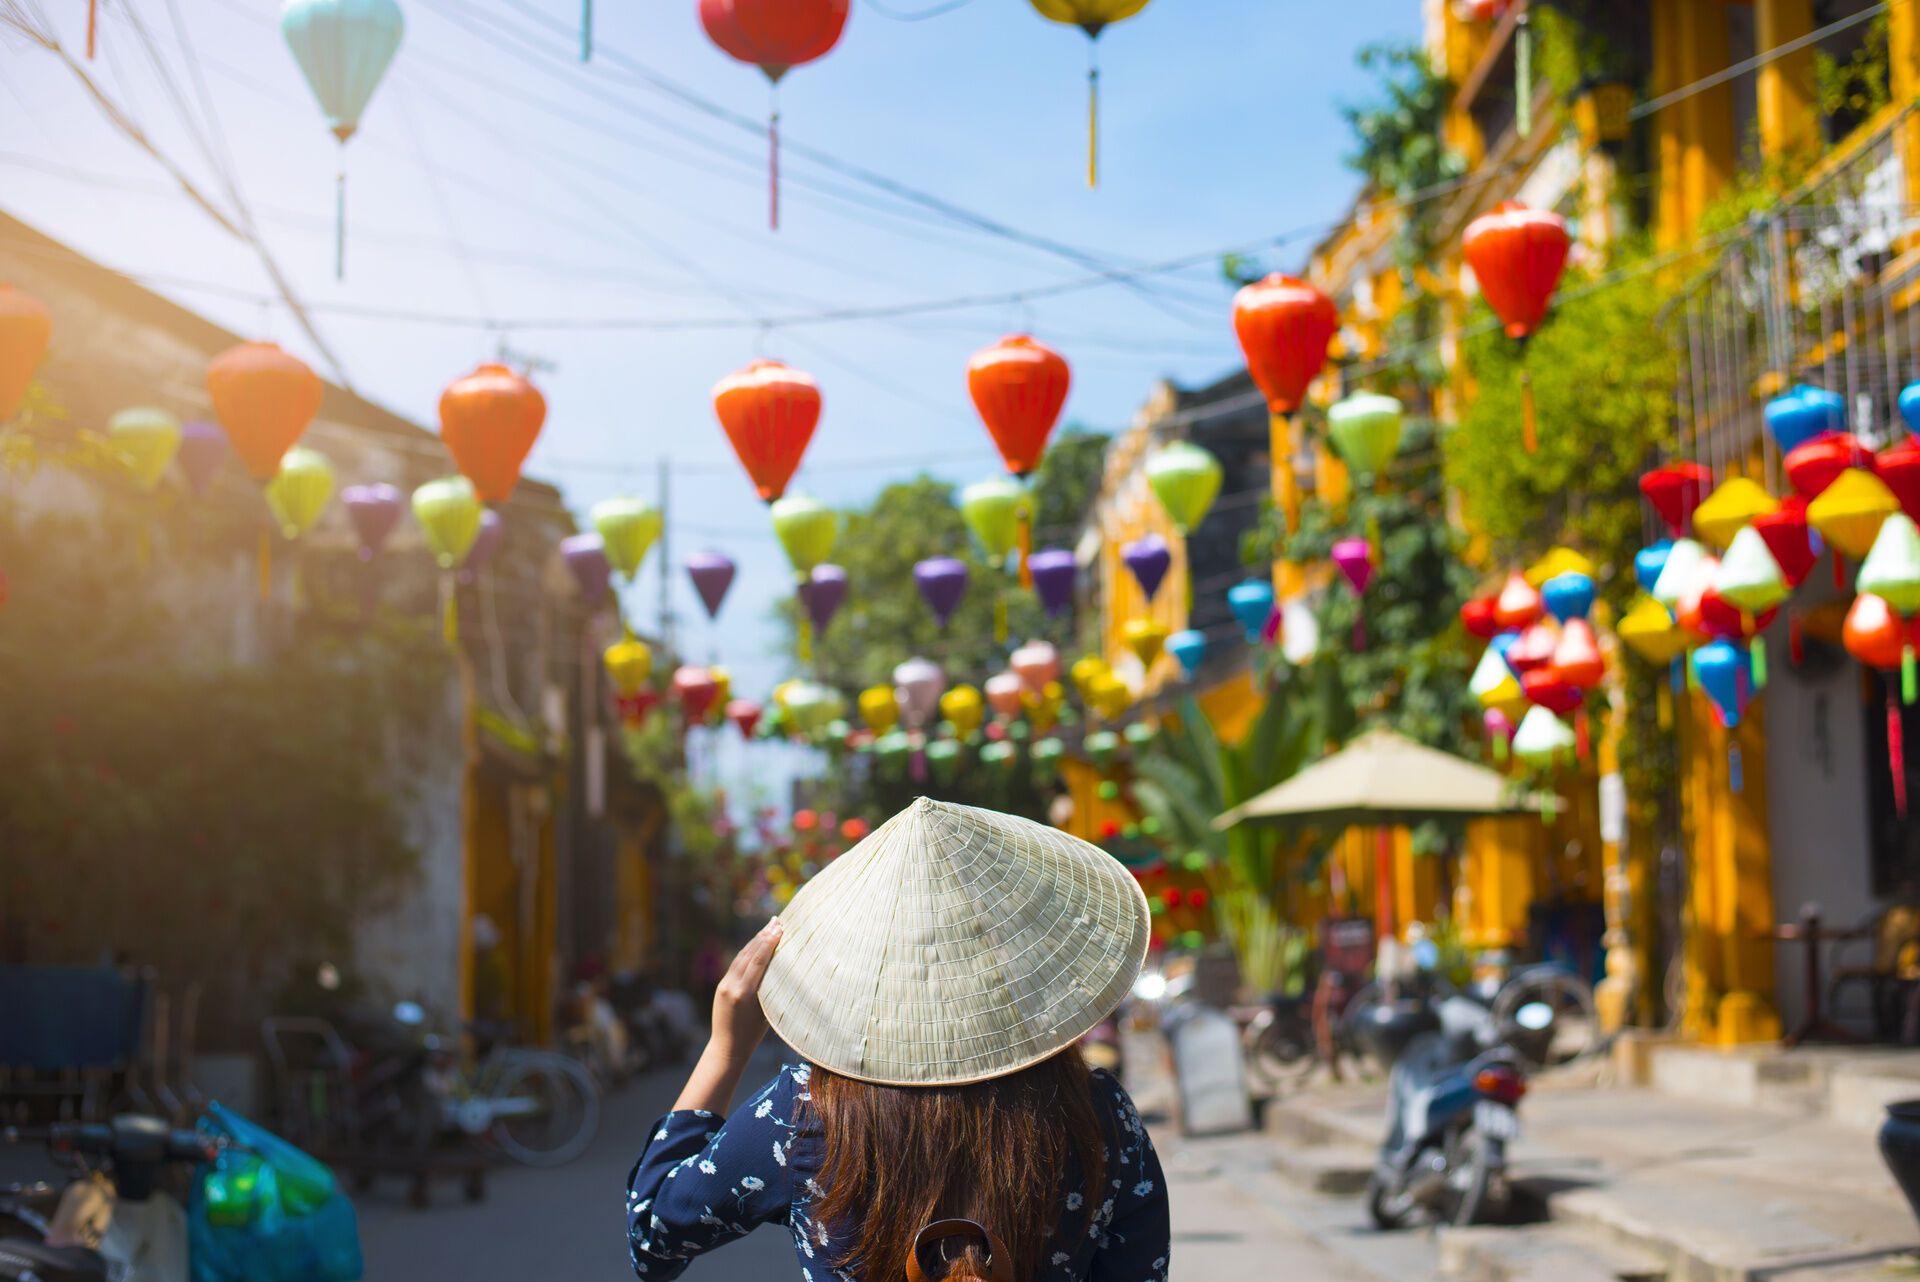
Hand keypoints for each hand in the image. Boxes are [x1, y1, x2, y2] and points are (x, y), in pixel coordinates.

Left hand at [710, 918, 780, 1062]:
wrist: (727, 1048)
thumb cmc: (754, 1034)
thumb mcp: (767, 1011)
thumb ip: (770, 988)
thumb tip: (781, 965)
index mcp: (744, 993)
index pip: (758, 960)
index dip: (769, 942)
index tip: (780, 928)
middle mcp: (732, 986)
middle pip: (749, 954)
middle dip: (763, 936)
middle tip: (777, 922)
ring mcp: (725, 985)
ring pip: (741, 957)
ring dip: (755, 941)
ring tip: (768, 928)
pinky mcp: (722, 985)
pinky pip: (736, 964)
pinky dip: (748, 952)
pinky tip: (756, 944)